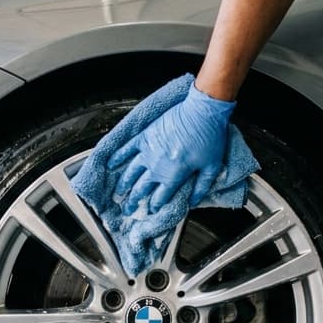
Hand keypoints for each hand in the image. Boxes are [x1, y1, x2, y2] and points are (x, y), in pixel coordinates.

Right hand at [111, 85, 235, 213]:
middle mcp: (157, 166)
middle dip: (133, 202)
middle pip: (141, 189)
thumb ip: (201, 187)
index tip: (151, 211)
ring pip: (131, 173)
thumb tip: (193, 203)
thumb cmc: (209, 137)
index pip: (159, 198)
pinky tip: (110, 164)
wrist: (202, 111)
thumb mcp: (212, 167)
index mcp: (173, 176)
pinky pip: (127, 149)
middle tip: (127, 210)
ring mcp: (148, 151)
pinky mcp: (145, 136)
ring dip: (123, 185)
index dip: (154, 207)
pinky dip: (117, 157)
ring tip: (118, 193)